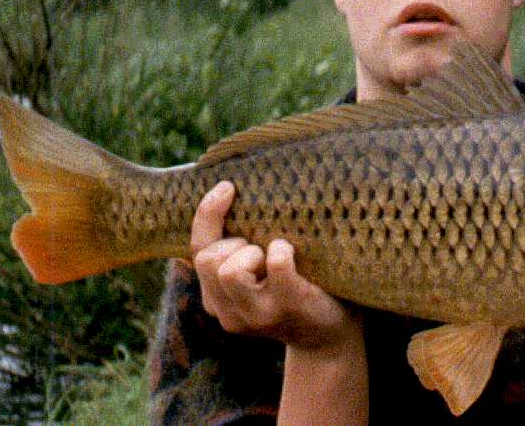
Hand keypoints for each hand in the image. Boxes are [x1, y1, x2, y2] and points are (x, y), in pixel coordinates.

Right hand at [190, 181, 360, 352]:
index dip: (206, 213)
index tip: (228, 187)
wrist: (329, 337)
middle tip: (260, 249)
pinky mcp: (288, 307)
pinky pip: (277, 264)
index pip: (196, 249)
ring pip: (229, 270)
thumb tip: (218, 197)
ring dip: (251, 251)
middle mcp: (229, 312)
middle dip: (233, 242)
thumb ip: (232, 254)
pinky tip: (292, 255)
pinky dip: (283, 251)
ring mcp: (258, 314)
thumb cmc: (291, 292)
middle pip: (208, 259)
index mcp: (215, 298)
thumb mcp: (254, 278)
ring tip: (272, 256)